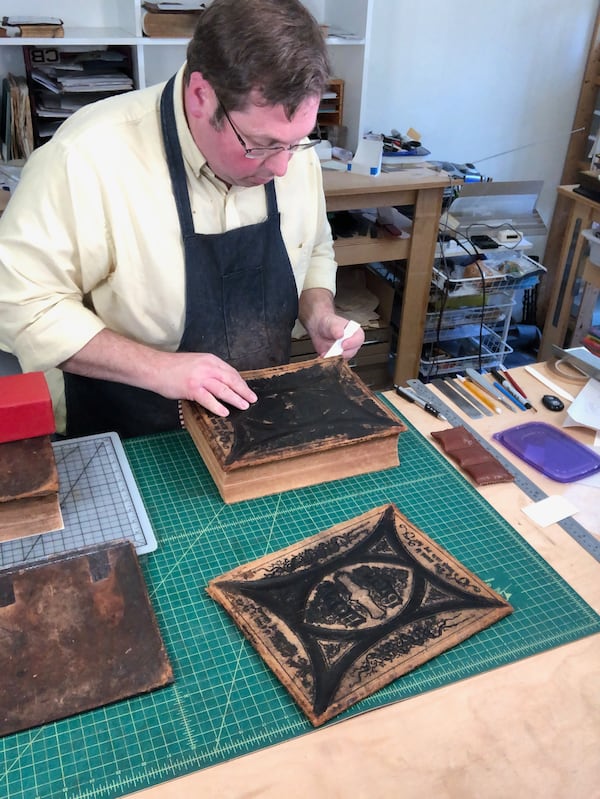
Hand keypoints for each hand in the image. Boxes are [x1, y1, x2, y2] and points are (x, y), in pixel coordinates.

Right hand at [60, 330, 256, 418]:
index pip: (230, 371)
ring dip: (236, 398)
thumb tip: (220, 383)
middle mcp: (208, 367)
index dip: (240, 382)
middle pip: (231, 380)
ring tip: (244, 406)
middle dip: (243, 390)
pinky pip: (209, 399)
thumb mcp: (195, 363)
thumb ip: (208, 371)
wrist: (154, 367)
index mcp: (210, 360)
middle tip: (252, 399)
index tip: (247, 389)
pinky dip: (218, 406)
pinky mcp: (192, 388)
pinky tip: (224, 412)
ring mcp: (200, 378)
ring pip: (223, 389)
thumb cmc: (172, 367)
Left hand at [310, 314, 364, 359]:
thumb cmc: (328, 324)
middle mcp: (352, 343)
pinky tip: (324, 355)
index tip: (343, 344)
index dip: (352, 343)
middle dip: (341, 353)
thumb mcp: (332, 323)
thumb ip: (336, 328)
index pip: (359, 339)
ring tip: (326, 352)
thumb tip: (340, 334)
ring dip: (334, 357)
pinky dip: (329, 360)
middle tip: (333, 350)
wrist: (318, 330)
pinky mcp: (338, 358)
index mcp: (355, 333)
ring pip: (344, 359)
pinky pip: (336, 362)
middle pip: (352, 352)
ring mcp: (345, 352)